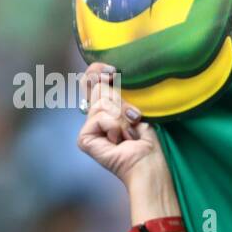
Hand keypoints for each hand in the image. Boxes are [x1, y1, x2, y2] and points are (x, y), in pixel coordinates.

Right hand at [75, 61, 162, 185]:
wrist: (147, 161)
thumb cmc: (146, 139)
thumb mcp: (134, 108)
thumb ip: (118, 94)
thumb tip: (107, 76)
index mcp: (105, 107)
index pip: (91, 79)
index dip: (97, 70)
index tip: (113, 71)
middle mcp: (93, 116)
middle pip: (98, 89)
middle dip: (120, 102)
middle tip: (133, 117)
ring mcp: (88, 127)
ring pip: (101, 104)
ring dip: (121, 118)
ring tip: (129, 133)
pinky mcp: (84, 138)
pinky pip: (100, 118)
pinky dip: (116, 126)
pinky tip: (120, 140)